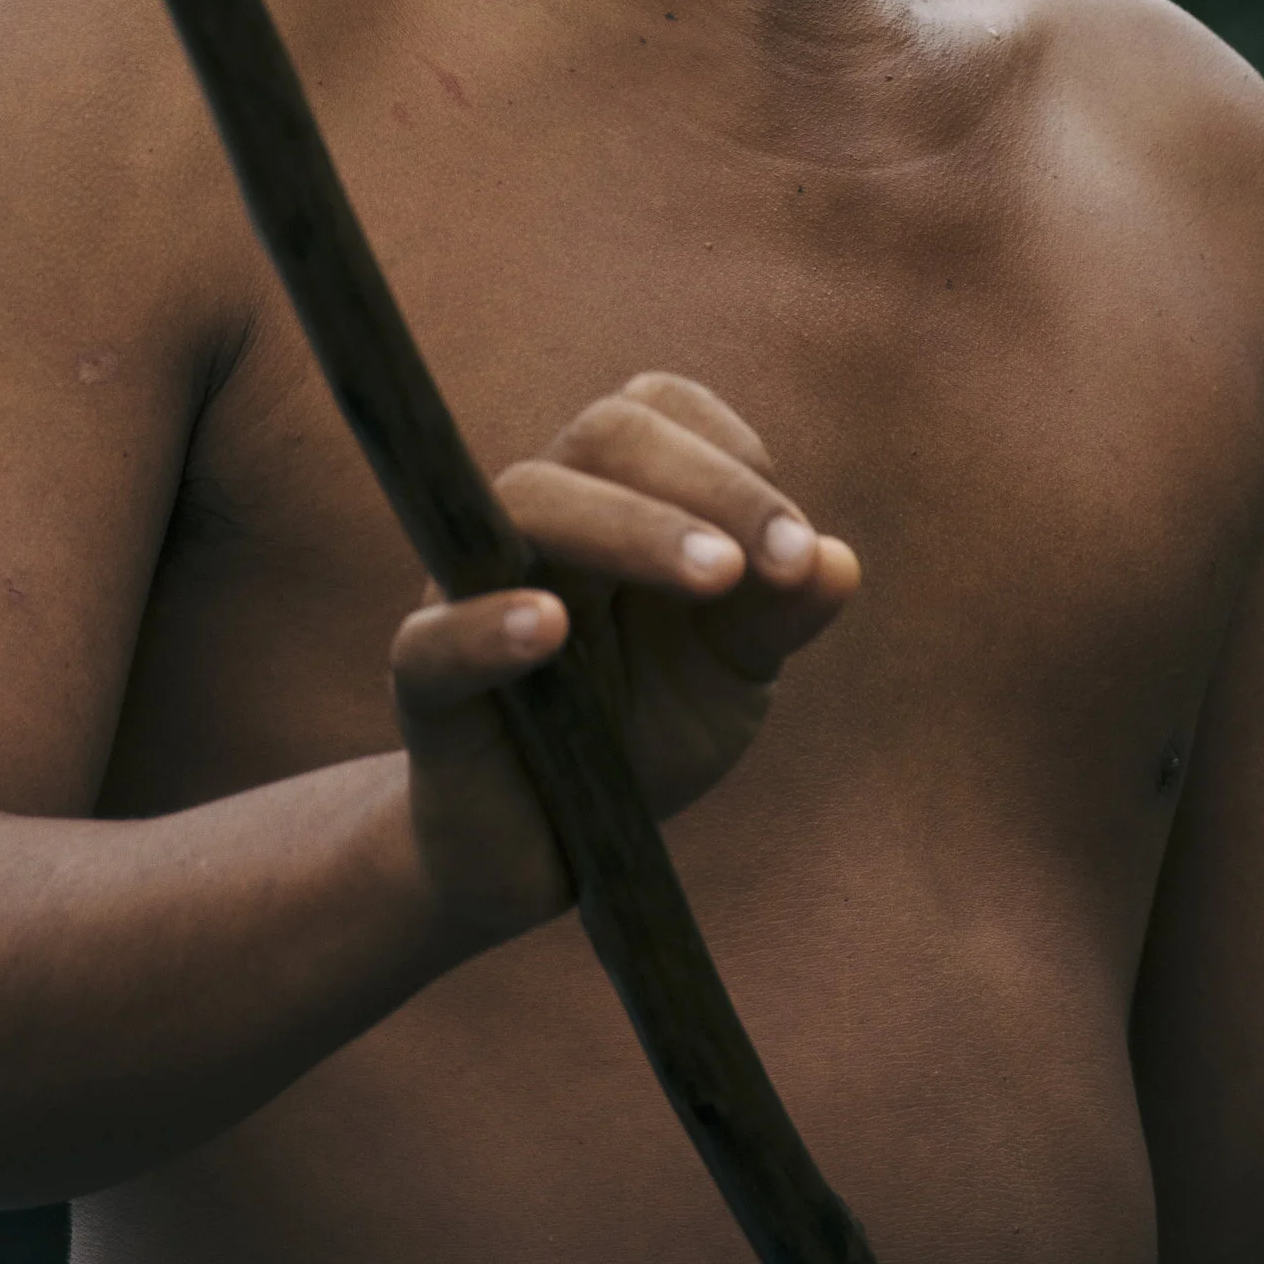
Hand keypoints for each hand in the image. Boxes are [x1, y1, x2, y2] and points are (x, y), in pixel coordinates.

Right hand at [389, 372, 859, 947]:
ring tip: (716, 575)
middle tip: (778, 561)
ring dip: (632, 527)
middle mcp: (539, 518)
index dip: (734, 458)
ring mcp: (471, 587)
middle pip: (604, 435)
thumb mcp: (728, 678)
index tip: (796, 548)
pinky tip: (549, 627)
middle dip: (705, 483)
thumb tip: (837, 562)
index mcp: (612, 496)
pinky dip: (489, 623)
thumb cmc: (638, 732)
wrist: (546, 852)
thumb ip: (777, 617)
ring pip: (529, 499)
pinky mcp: (426, 684)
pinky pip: (436, 636)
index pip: (660, 412)